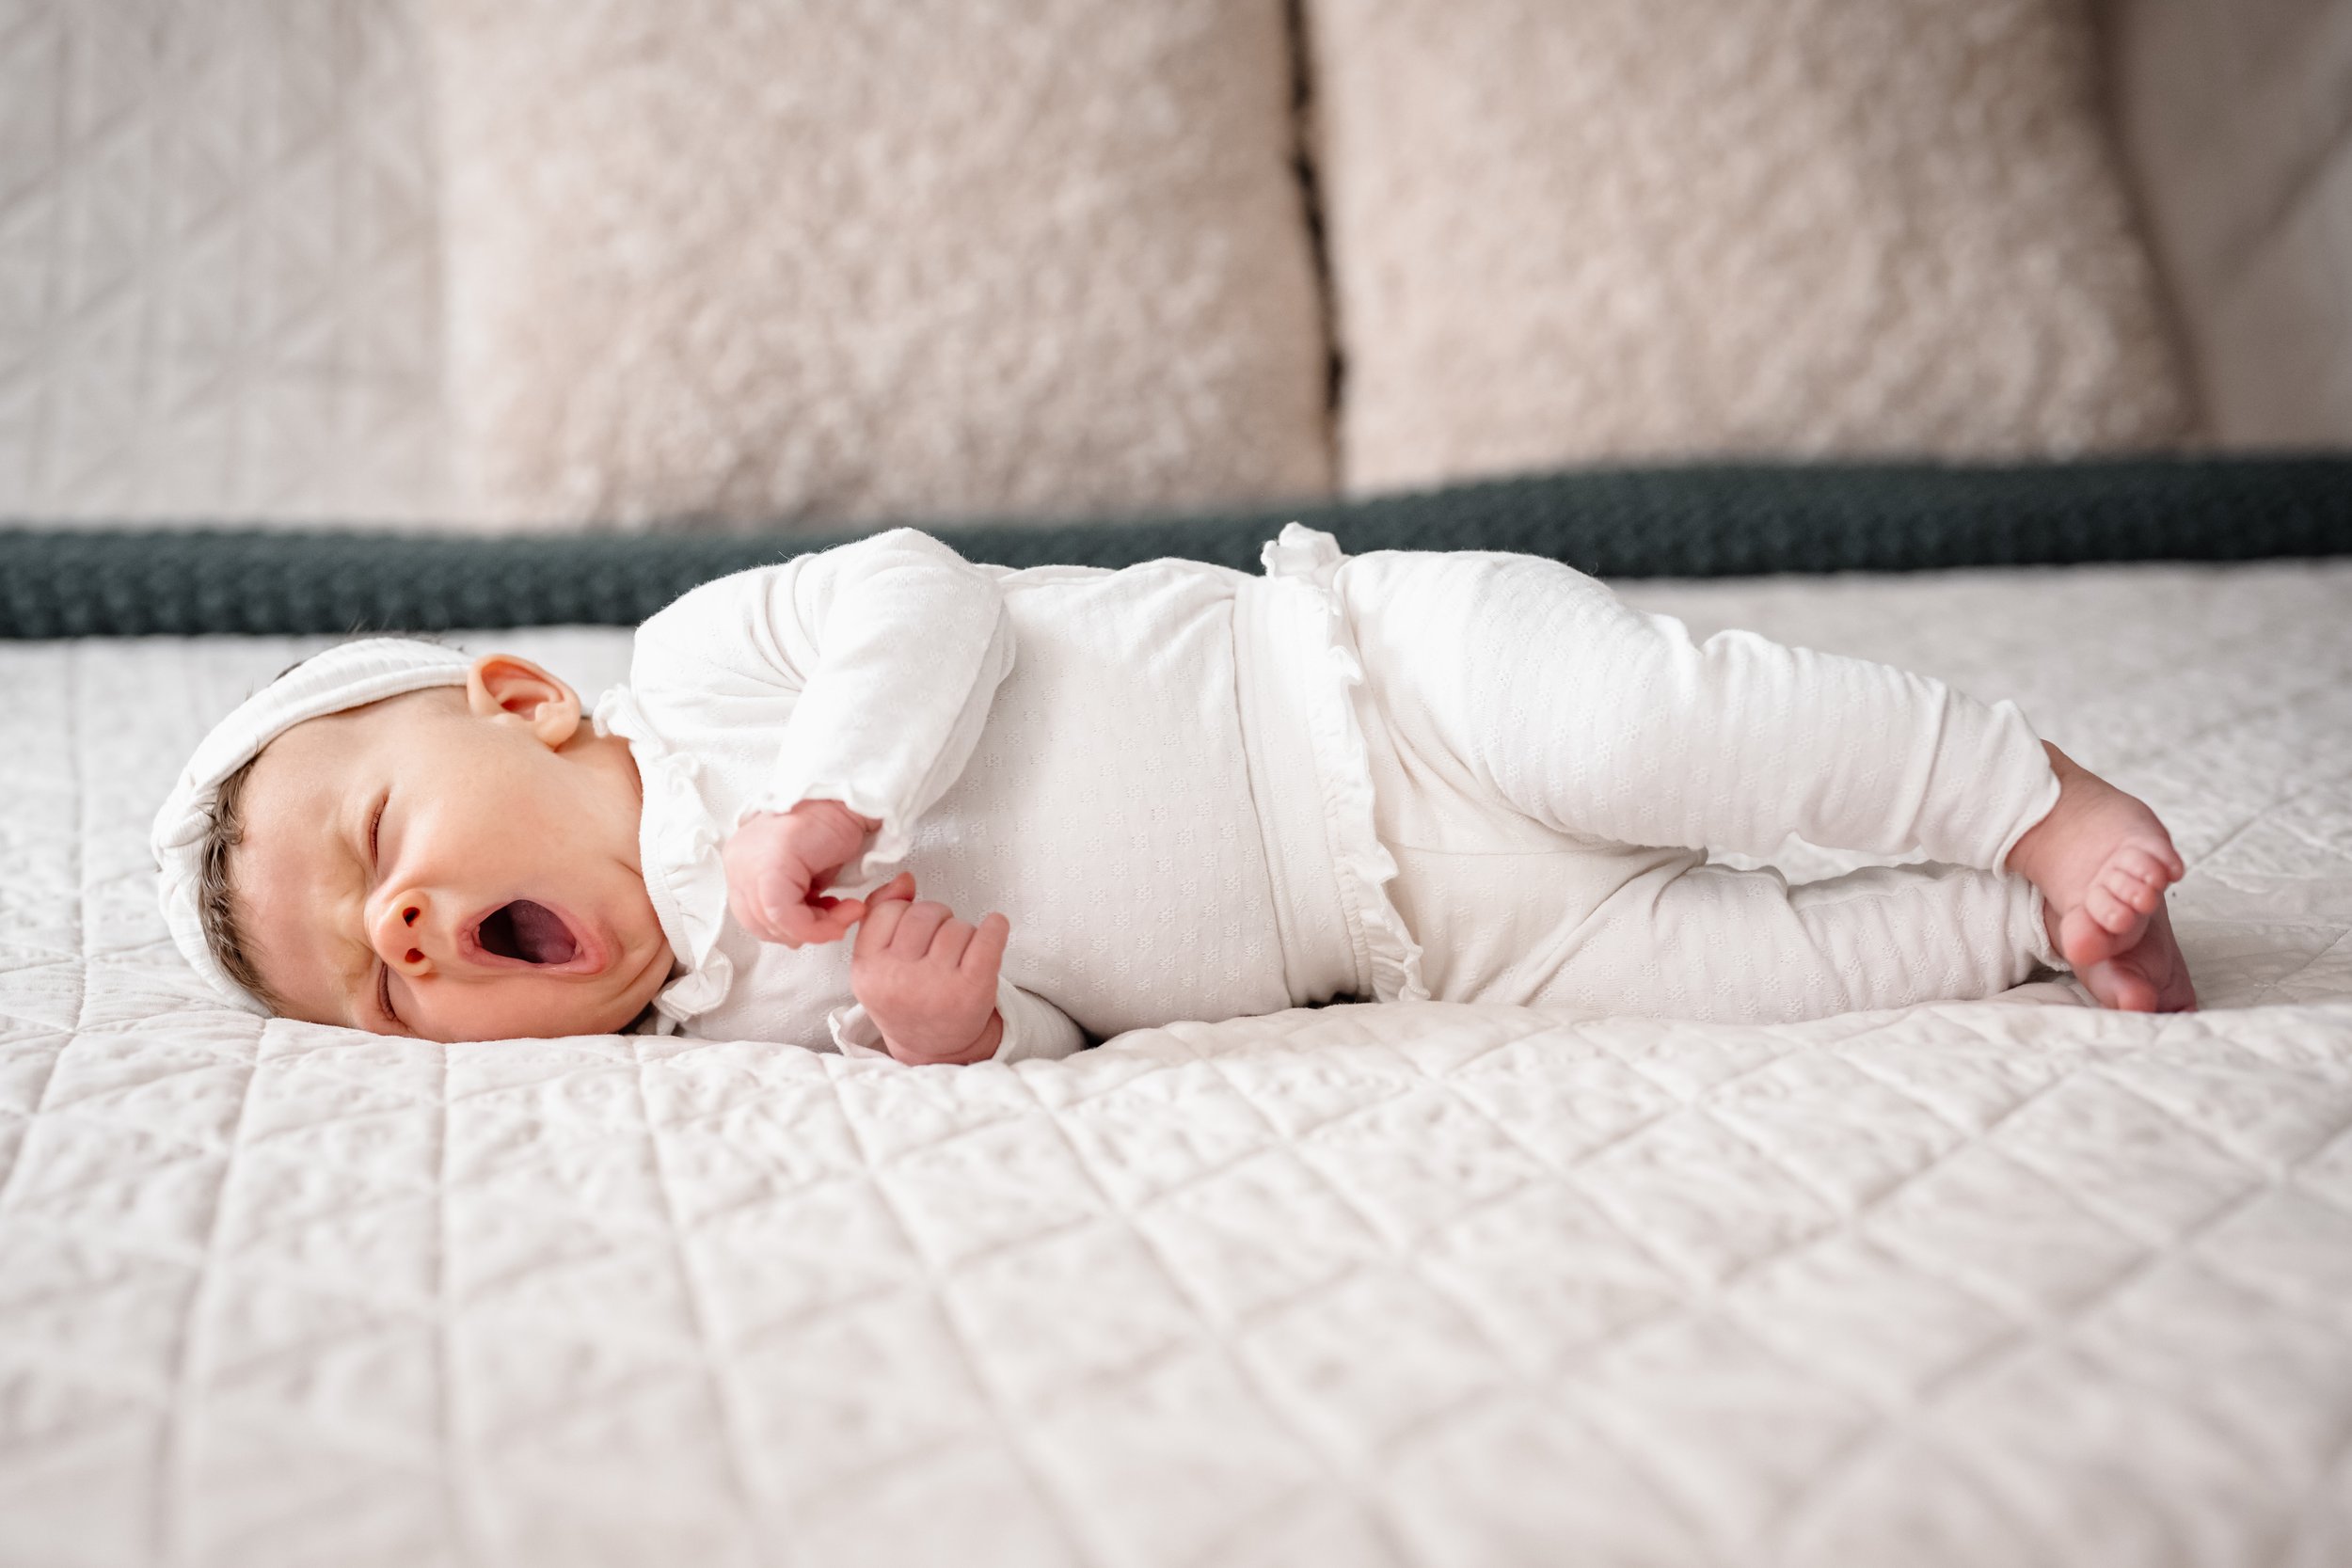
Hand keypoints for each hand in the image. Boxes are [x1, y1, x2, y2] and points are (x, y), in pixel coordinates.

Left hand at [724, 799, 880, 946]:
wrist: (851, 797)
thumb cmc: (833, 827)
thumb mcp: (805, 874)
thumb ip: (793, 900)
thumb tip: (797, 932)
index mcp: (741, 861)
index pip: (752, 916)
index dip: (790, 930)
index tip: (824, 924)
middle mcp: (737, 861)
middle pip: (759, 924)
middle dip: (802, 932)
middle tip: (838, 921)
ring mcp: (748, 862)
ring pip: (772, 924)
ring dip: (817, 928)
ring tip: (846, 911)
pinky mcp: (769, 865)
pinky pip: (786, 915)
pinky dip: (817, 925)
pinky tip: (845, 911)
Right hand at [851, 872, 1010, 1063]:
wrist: (935, 1047)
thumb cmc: (905, 994)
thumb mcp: (878, 962)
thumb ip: (881, 914)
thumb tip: (905, 879)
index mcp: (867, 971)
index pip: (889, 910)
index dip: (906, 914)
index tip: (914, 934)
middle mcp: (897, 981)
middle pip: (925, 914)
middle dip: (937, 920)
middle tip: (939, 946)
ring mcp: (935, 986)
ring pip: (956, 926)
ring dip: (962, 934)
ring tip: (956, 959)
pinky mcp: (972, 990)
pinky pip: (988, 937)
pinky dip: (995, 928)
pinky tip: (994, 930)